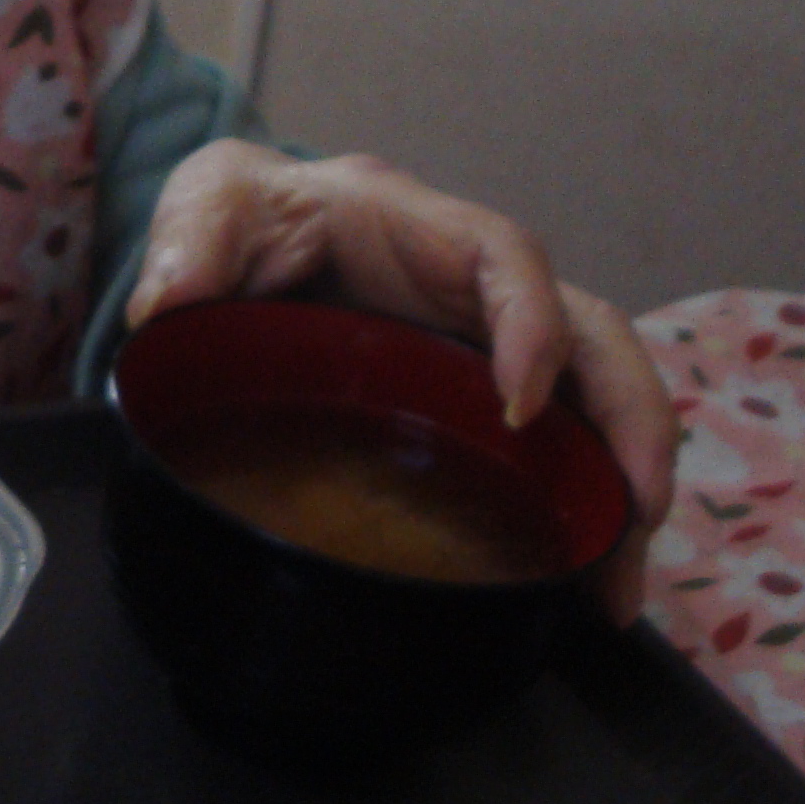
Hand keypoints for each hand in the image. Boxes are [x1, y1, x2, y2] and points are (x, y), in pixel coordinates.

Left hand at [125, 142, 680, 618]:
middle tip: (636, 512)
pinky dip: (576, 523)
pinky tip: (582, 597)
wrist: (242, 245)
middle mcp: (477, 291)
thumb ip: (192, 242)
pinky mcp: (481, 409)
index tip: (521, 403)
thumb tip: (168, 302)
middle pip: (592, 337)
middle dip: (628, 420)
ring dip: (618, 493)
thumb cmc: (240, 218)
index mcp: (418, 228)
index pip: (505, 258)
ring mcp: (488, 352)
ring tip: (615, 589)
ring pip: (590, 408)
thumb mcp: (209, 206)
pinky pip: (550, 458)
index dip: (530, 323)